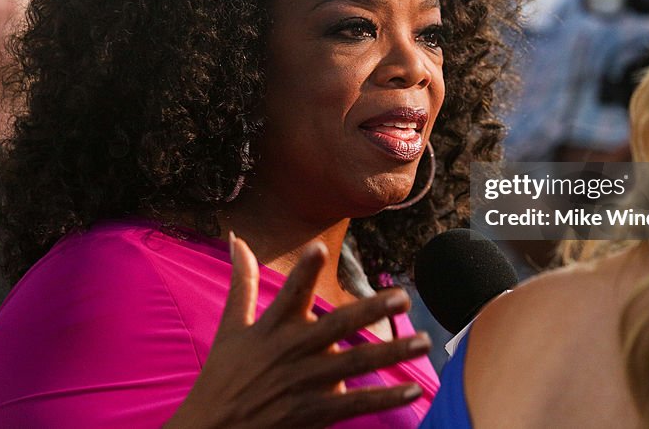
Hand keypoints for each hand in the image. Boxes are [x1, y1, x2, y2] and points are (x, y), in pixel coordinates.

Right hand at [163, 234, 429, 427]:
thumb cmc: (223, 373)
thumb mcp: (231, 325)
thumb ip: (242, 281)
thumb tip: (237, 238)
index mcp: (272, 327)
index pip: (289, 292)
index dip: (303, 271)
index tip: (319, 247)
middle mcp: (290, 351)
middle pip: (336, 326)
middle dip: (372, 310)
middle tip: (403, 298)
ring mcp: (304, 383)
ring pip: (356, 364)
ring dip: (393, 353)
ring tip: (425, 343)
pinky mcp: (312, 412)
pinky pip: (355, 403)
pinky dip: (385, 397)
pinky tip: (412, 390)